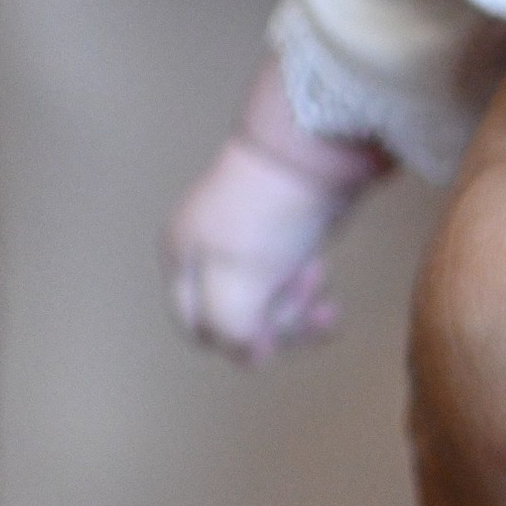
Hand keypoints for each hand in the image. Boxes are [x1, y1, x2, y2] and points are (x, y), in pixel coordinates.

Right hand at [165, 131, 357, 361]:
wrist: (310, 150)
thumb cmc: (265, 217)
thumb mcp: (235, 283)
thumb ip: (230, 329)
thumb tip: (248, 355)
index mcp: (183, 262)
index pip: (200, 329)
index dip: (237, 340)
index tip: (272, 337)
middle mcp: (206, 254)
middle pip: (237, 317)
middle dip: (275, 320)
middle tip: (306, 296)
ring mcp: (245, 241)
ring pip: (268, 300)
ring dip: (296, 305)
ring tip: (319, 280)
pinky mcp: (281, 232)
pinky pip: (289, 279)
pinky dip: (307, 288)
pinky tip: (323, 279)